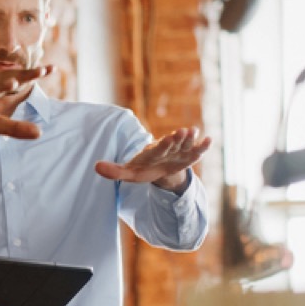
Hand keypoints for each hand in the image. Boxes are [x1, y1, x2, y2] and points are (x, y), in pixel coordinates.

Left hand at [95, 127, 211, 192]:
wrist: (156, 167)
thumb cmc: (141, 169)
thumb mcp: (128, 173)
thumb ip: (114, 171)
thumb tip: (95, 167)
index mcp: (151, 153)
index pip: (157, 149)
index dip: (163, 145)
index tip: (167, 138)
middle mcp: (165, 149)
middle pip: (171, 145)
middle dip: (177, 140)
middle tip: (182, 132)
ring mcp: (177, 152)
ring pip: (184, 145)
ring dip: (190, 140)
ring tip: (195, 132)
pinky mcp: (186, 156)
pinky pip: (195, 151)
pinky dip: (202, 147)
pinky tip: (209, 140)